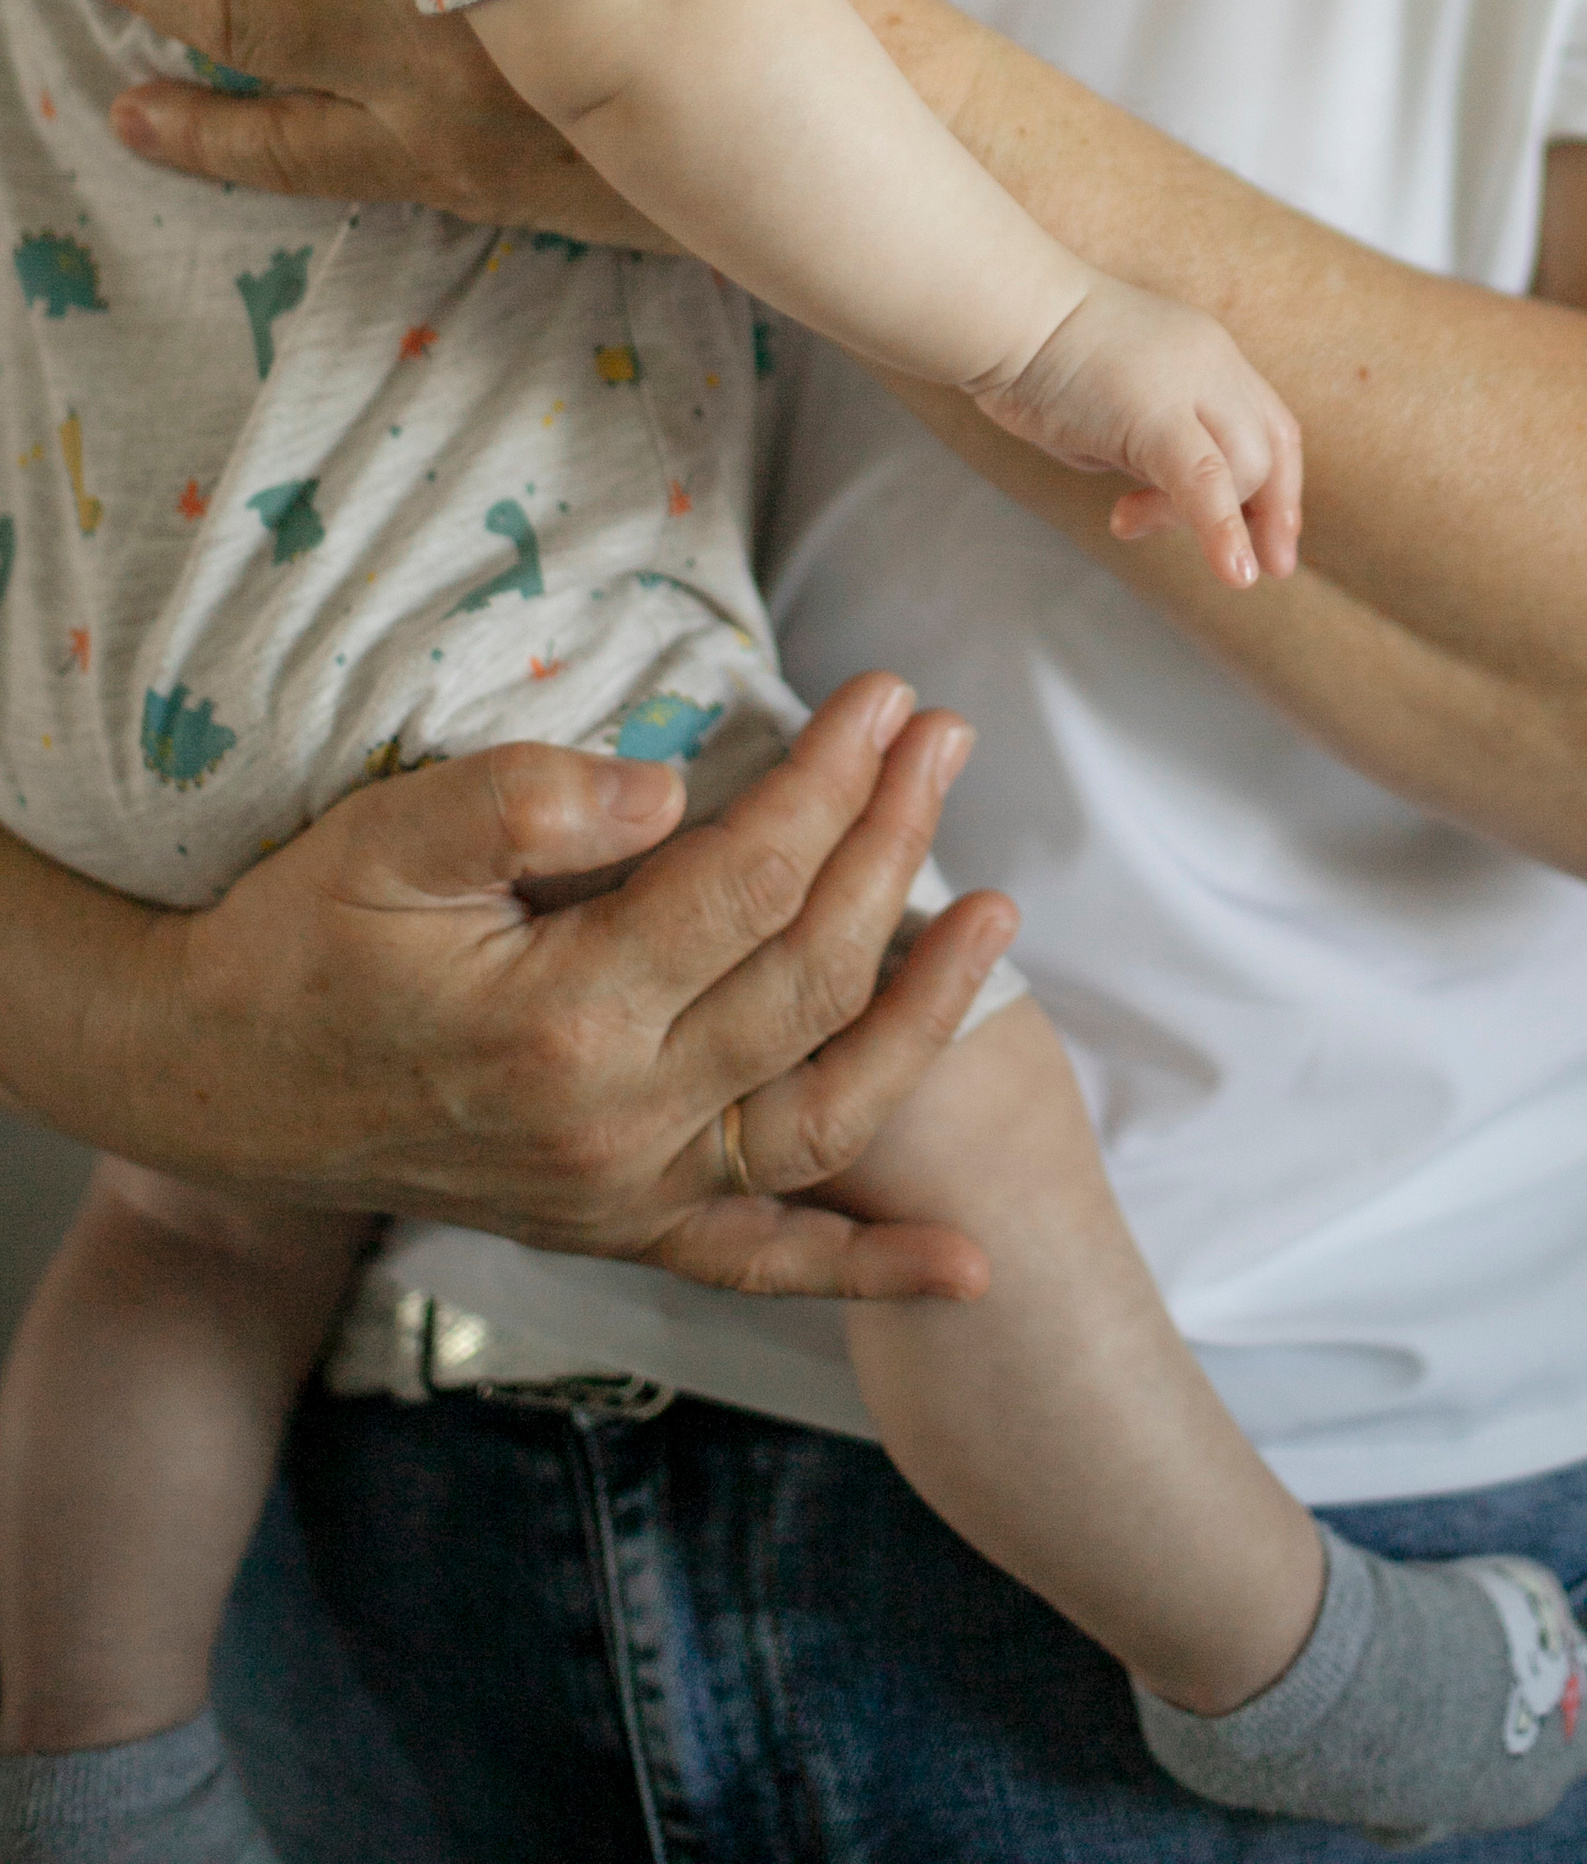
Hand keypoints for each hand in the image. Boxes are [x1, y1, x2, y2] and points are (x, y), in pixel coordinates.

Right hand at [134, 672, 1017, 1299]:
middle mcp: (613, 1128)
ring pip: (824, 1115)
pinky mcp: (620, 1230)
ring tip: (994, 912)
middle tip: (944, 740)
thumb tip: (673, 791)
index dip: (831, 780)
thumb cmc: (301, 936)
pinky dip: (870, 1271)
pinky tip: (970, 1268)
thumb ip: (529, 802)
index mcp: (561, 1021)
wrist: (210, 1077)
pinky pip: (764, 1263)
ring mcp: (625, 1195)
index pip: (748, 882)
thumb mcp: (390, 835)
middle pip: (806, 977)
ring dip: (927, 1014)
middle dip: (893, 844)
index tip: (883, 696)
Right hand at [974, 278, 1302, 590]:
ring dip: (1205, 521)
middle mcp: (1213, 362)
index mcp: (1206, 353)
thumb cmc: (1034, 358)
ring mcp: (1189, 384)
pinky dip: (1222, 531)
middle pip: (1269, 450)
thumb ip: (1148, 446)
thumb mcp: (1114, 406)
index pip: (1271, 424)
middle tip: (1247, 570)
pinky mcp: (1155, 414)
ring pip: (1243, 469)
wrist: (1003, 311)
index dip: (1283, 488)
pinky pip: (1205, 483)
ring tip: (1128, 520)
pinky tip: (1234, 572)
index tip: (1275, 543)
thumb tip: (1160, 498)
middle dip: (1266, 517)